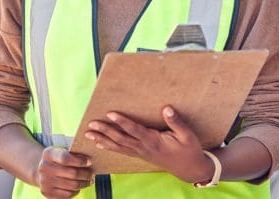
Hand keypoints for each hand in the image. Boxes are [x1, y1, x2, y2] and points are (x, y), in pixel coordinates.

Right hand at [35, 147, 93, 198]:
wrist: (41, 171)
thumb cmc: (57, 159)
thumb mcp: (62, 150)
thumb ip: (74, 152)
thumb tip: (90, 158)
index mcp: (48, 154)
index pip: (65, 158)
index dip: (80, 161)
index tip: (90, 161)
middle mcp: (44, 168)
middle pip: (72, 173)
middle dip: (86, 174)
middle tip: (92, 173)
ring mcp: (44, 182)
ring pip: (72, 185)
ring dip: (84, 183)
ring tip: (89, 180)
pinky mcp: (47, 193)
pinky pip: (68, 194)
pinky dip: (76, 190)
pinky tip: (78, 186)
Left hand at [85, 105, 215, 183]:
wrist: (189, 168)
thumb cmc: (189, 150)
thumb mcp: (187, 136)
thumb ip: (176, 122)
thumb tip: (167, 109)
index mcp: (154, 141)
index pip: (134, 130)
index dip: (122, 122)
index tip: (110, 114)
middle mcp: (144, 147)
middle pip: (121, 138)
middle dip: (105, 130)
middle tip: (91, 124)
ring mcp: (141, 152)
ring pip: (118, 146)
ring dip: (103, 139)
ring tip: (88, 134)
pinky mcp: (140, 154)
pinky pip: (122, 151)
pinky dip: (109, 147)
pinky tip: (99, 143)